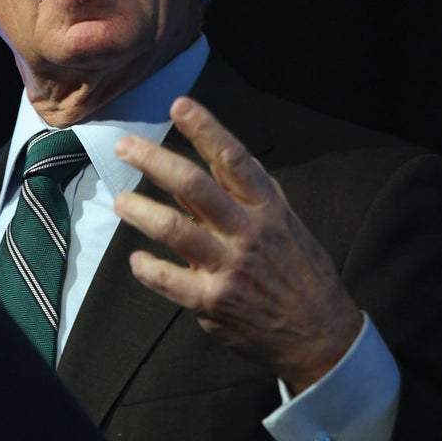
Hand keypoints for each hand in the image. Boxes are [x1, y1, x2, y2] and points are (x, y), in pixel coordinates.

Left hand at [113, 96, 361, 393]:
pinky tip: (137, 260)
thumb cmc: (298, 271)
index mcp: (267, 207)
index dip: (206, 128)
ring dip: (141, 211)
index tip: (179, 105)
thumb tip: (215, 158)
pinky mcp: (214, 301)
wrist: (320, 335)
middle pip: (193, 186)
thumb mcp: (285, 223)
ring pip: (174, 229)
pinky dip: (148, 269)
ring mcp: (229, 266)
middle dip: (154, 160)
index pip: (233, 158)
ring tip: (121, 201)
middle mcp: (248, 231)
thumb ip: (249, 194)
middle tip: (124, 146)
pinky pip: (170, 281)